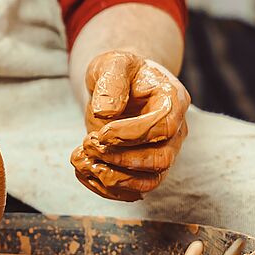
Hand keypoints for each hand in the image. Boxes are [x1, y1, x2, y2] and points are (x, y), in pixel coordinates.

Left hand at [70, 51, 189, 201]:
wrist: (119, 84)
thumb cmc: (119, 71)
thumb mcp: (113, 63)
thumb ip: (111, 82)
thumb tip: (105, 112)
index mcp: (172, 100)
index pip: (163, 127)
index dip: (131, 134)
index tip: (101, 132)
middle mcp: (174, 131)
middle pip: (161, 160)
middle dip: (121, 159)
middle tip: (88, 143)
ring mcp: (161, 152)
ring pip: (149, 182)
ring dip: (111, 178)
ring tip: (80, 160)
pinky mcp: (143, 169)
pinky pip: (131, 191)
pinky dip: (104, 189)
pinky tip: (82, 170)